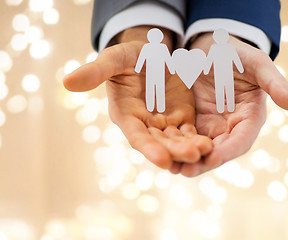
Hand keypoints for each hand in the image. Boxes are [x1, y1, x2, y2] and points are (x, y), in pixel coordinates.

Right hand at [63, 27, 212, 171]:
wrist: (152, 54)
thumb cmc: (130, 56)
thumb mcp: (115, 59)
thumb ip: (95, 71)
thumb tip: (66, 82)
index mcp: (126, 115)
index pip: (137, 136)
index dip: (148, 148)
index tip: (162, 160)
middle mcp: (145, 125)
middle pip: (160, 143)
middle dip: (175, 151)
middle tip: (192, 156)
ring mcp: (164, 123)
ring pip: (176, 141)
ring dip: (189, 148)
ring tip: (205, 151)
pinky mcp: (181, 118)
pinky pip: (190, 132)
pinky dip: (198, 139)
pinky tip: (210, 144)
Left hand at [175, 33, 287, 176]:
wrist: (211, 48)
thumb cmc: (237, 53)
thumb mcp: (257, 63)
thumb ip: (274, 83)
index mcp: (249, 117)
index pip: (242, 139)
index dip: (229, 150)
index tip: (214, 158)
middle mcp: (231, 127)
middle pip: (219, 150)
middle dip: (203, 162)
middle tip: (186, 170)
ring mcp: (211, 126)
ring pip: (200, 149)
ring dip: (187, 159)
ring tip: (171, 168)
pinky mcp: (194, 122)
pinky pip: (185, 138)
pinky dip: (176, 146)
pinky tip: (162, 152)